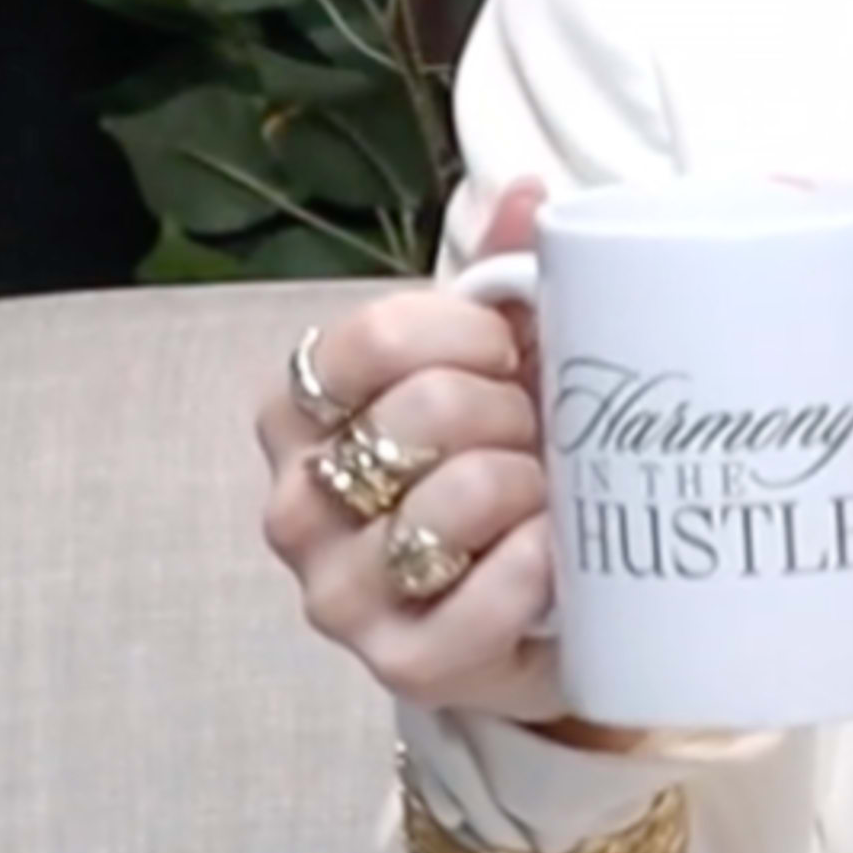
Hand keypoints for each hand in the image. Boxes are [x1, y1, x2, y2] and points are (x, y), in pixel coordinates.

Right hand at [255, 176, 565, 723]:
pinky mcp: (400, 664)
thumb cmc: (503, 456)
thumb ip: (501, 271)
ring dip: (530, 485)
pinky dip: (540, 563)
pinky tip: (558, 551)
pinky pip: (485, 598)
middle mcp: (295, 500)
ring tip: (546, 491)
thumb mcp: (497, 358)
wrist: (539, 601)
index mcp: (300, 407)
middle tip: (536, 431)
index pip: (373, 336)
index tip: (510, 350)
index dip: (470, 333)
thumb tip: (529, 188)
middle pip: (423, 412)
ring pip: (452, 502)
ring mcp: (336, 592)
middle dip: (511, 411)